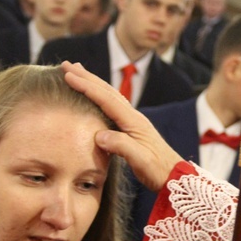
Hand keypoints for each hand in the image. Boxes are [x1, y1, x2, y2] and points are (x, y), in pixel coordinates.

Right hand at [62, 61, 182, 191]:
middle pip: (107, 91)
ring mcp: (133, 121)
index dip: (86, 86)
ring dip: (93, 83)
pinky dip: (100, 96)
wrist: (173, 175)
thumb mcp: (139, 159)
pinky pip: (112, 106)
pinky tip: (96, 97)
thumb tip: (100, 136)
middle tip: (67, 65)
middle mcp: (133, 116)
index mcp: (133, 121)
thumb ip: (121, 146)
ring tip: (78, 73)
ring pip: (109, 96)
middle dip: (86, 77)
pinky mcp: (132, 128)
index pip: (105, 98)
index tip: (68, 75)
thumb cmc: (157, 169)